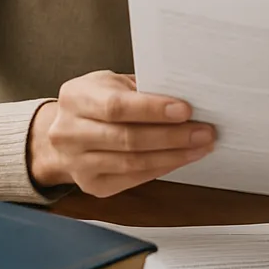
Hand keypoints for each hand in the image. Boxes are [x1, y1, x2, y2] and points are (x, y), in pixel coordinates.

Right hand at [27, 71, 215, 196]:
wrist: (64, 133)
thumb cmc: (97, 101)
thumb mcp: (111, 83)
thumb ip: (141, 88)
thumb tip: (186, 94)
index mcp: (75, 98)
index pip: (116, 107)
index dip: (152, 110)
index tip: (185, 110)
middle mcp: (69, 132)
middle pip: (127, 138)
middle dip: (172, 136)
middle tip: (204, 131)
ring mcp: (77, 163)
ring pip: (132, 162)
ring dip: (173, 155)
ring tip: (200, 146)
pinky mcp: (91, 185)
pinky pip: (132, 178)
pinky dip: (162, 168)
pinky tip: (181, 158)